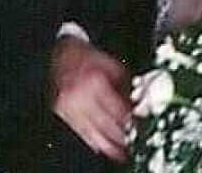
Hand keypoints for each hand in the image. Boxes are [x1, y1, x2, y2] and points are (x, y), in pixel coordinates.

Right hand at [51, 37, 131, 161]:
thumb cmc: (87, 56)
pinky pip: (79, 131)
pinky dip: (92, 140)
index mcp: (95, 81)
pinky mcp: (62, 112)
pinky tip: (102, 146)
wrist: (61, 51)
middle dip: (121, 136)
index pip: (117, 109)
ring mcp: (69, 106)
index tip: (141, 127)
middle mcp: (80, 96)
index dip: (131, 120)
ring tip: (121, 150)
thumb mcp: (113, 65)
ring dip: (108, 143)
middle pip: (105, 123)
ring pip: (91, 132)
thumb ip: (127, 84)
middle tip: (133, 142)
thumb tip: (139, 102)